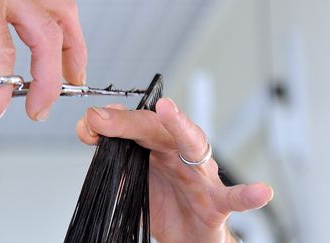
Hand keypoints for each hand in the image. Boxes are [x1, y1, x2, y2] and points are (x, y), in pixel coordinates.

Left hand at [76, 98, 272, 242]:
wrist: (187, 235)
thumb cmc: (164, 200)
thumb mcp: (133, 177)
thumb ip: (114, 154)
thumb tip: (88, 127)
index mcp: (160, 147)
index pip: (137, 127)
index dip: (113, 124)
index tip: (88, 124)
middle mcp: (181, 154)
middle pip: (159, 130)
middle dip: (133, 121)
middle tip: (107, 118)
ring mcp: (200, 176)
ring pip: (193, 147)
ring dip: (180, 128)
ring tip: (168, 111)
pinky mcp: (216, 203)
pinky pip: (232, 197)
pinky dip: (247, 195)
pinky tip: (260, 192)